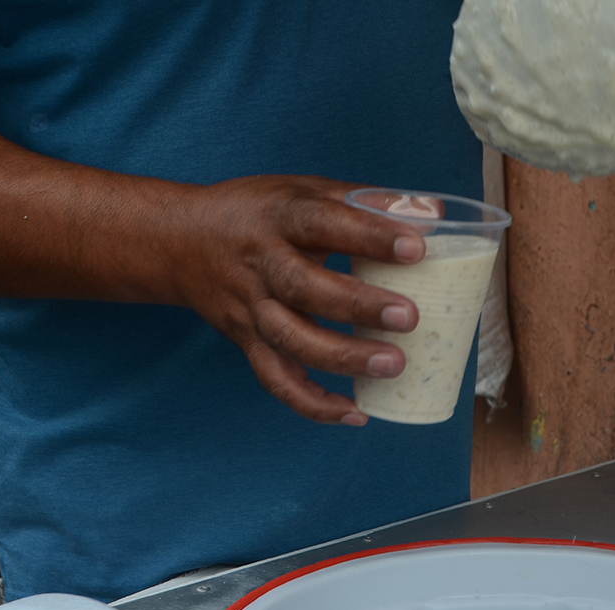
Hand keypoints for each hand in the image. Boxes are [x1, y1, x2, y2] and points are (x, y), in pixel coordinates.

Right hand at [0, 96, 418, 423]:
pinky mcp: (247, 342)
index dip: (369, 236)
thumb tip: (435, 215)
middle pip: (305, 288)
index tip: (416, 248)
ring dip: (343, 358)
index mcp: (279, 217)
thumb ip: (366, 201)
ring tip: (393, 365)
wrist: (179, 241)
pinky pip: (277, 380)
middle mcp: (261, 264)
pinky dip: (313, 404)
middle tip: (409, 317)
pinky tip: (356, 414)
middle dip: (358, 306)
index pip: (323, 222)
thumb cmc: (260, 213)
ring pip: (291, 340)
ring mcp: (251, 308)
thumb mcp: (304, 190)